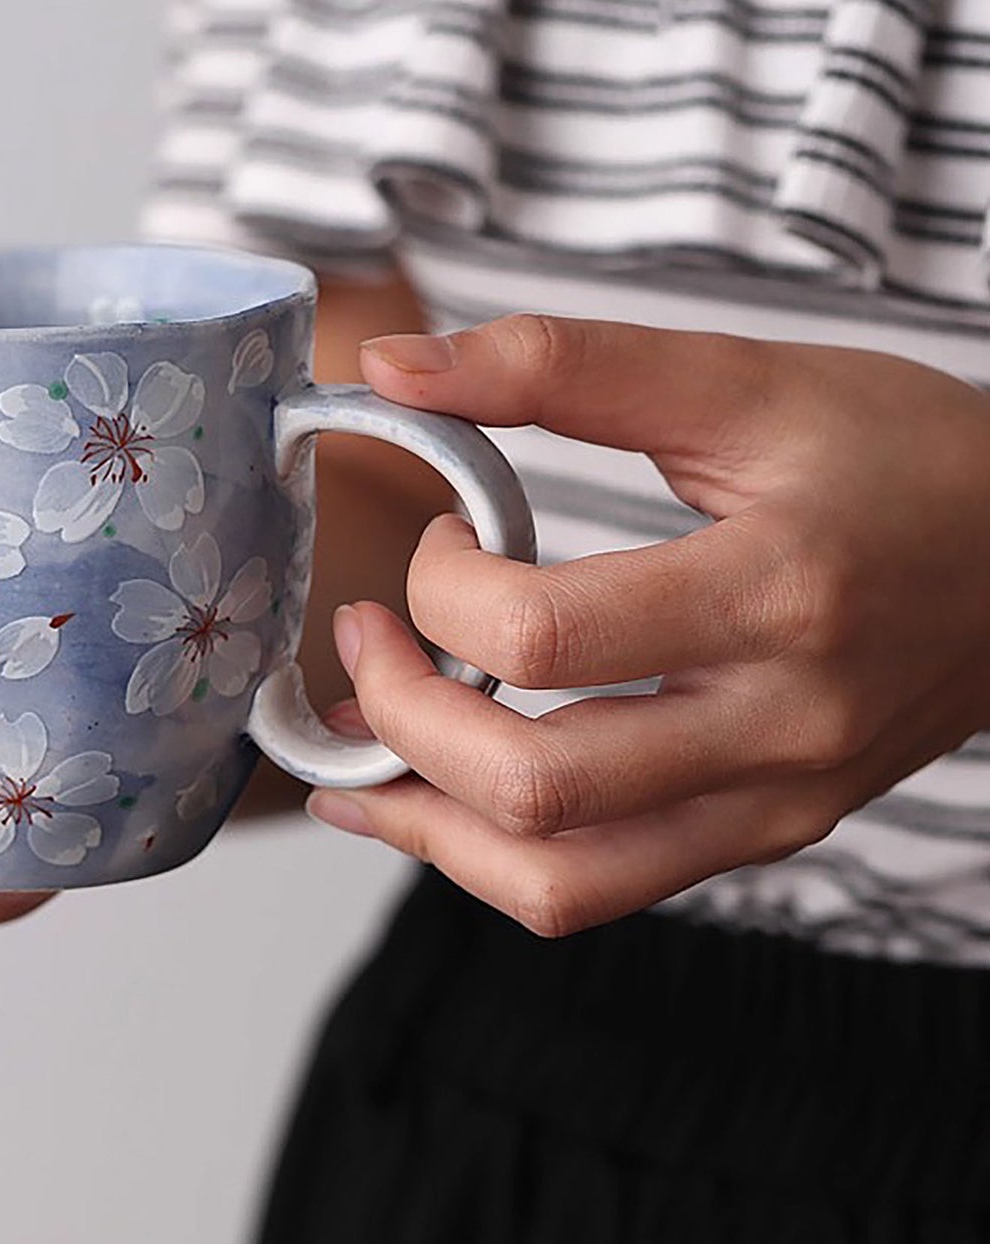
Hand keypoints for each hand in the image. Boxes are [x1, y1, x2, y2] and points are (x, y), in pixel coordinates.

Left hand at [306, 315, 989, 936]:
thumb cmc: (897, 454)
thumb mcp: (739, 380)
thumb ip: (559, 366)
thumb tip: (391, 367)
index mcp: (774, 594)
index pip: (541, 637)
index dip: (440, 585)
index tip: (437, 532)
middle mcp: (777, 728)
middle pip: (532, 784)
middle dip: (399, 714)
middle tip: (361, 636)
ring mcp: (773, 803)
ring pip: (555, 879)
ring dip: (423, 820)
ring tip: (356, 746)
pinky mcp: (763, 832)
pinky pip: (598, 888)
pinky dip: (489, 855)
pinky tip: (428, 799)